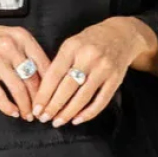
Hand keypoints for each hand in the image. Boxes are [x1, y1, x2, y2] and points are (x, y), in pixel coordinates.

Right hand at [0, 16, 51, 120]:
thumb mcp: (8, 36)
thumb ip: (25, 52)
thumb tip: (44, 76)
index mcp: (21, 36)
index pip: (44, 64)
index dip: (51, 85)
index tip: (53, 97)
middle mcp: (10, 46)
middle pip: (33, 79)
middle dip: (39, 100)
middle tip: (42, 111)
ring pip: (18, 89)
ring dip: (25, 106)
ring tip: (28, 115)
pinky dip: (8, 107)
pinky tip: (12, 112)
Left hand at [30, 17, 157, 126]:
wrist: (121, 34)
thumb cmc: (90, 41)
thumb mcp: (72, 44)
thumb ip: (59, 64)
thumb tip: (43, 92)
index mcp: (72, 47)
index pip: (54, 74)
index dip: (44, 94)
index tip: (36, 108)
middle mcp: (88, 57)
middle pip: (67, 87)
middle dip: (53, 106)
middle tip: (43, 118)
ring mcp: (104, 68)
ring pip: (83, 97)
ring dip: (68, 113)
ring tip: (58, 121)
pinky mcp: (116, 79)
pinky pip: (101, 101)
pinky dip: (88, 113)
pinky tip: (77, 120)